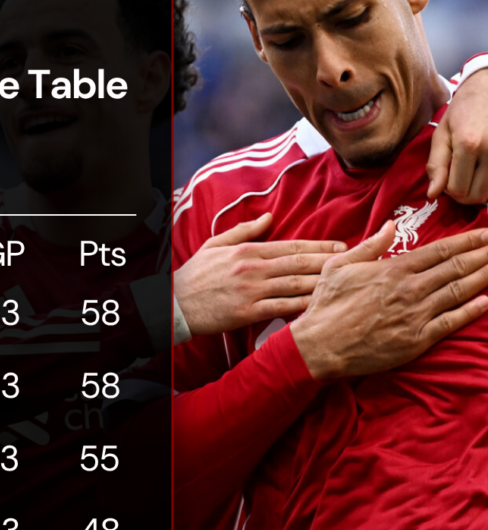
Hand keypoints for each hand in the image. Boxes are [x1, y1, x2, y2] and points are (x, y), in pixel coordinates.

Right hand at [174, 213, 345, 334]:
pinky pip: (282, 309)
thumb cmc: (195, 275)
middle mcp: (253, 268)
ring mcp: (252, 291)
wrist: (175, 303)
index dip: (319, 245)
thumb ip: (244, 230)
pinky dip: (303, 307)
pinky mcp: (247, 312)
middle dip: (329, 261)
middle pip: (299, 263)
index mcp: (247, 251)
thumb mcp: (215, 244)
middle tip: (355, 261)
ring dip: (323, 282)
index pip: (291, 245)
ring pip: (295, 285)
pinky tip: (321, 306)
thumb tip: (270, 217)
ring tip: (346, 282)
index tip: (341, 246)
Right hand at [291, 222, 487, 380]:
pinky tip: (487, 301)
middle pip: (456, 268)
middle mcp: (410, 289)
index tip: (486, 233)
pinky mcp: (417, 339)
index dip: (468, 241)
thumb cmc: (326, 306)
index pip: (441, 251)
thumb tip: (389, 226)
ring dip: (483, 277)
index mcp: (393, 269)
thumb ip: (369, 246)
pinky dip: (472, 311)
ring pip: (459, 291)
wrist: (319, 346)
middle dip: (484, 255)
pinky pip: (451, 322)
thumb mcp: (339, 267)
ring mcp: (416, 315)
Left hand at [427, 70, 487, 203]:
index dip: (448, 189)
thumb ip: (436, 165)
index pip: (456, 189)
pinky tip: (482, 167)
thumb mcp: (442, 134)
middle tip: (459, 175)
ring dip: (477, 189)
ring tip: (471, 171)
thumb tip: (433, 194)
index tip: (447, 175)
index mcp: (469, 144)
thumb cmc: (462, 111)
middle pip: (475, 196)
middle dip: (463, 192)